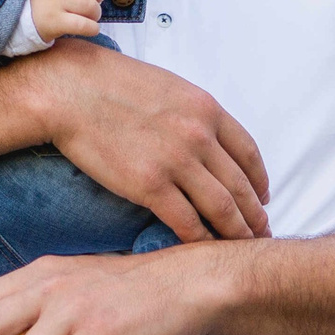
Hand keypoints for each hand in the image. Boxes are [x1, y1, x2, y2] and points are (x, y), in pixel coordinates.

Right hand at [6, 39, 269, 243]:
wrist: (71, 90)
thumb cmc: (112, 85)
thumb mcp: (169, 88)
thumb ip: (192, 114)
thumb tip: (205, 136)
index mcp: (207, 109)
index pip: (248, 153)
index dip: (260, 180)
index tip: (263, 197)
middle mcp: (200, 136)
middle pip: (241, 185)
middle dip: (255, 214)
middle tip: (261, 232)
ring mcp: (177, 161)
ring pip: (221, 208)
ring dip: (236, 232)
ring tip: (242, 247)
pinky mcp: (150, 185)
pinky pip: (186, 221)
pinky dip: (201, 240)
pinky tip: (205, 250)